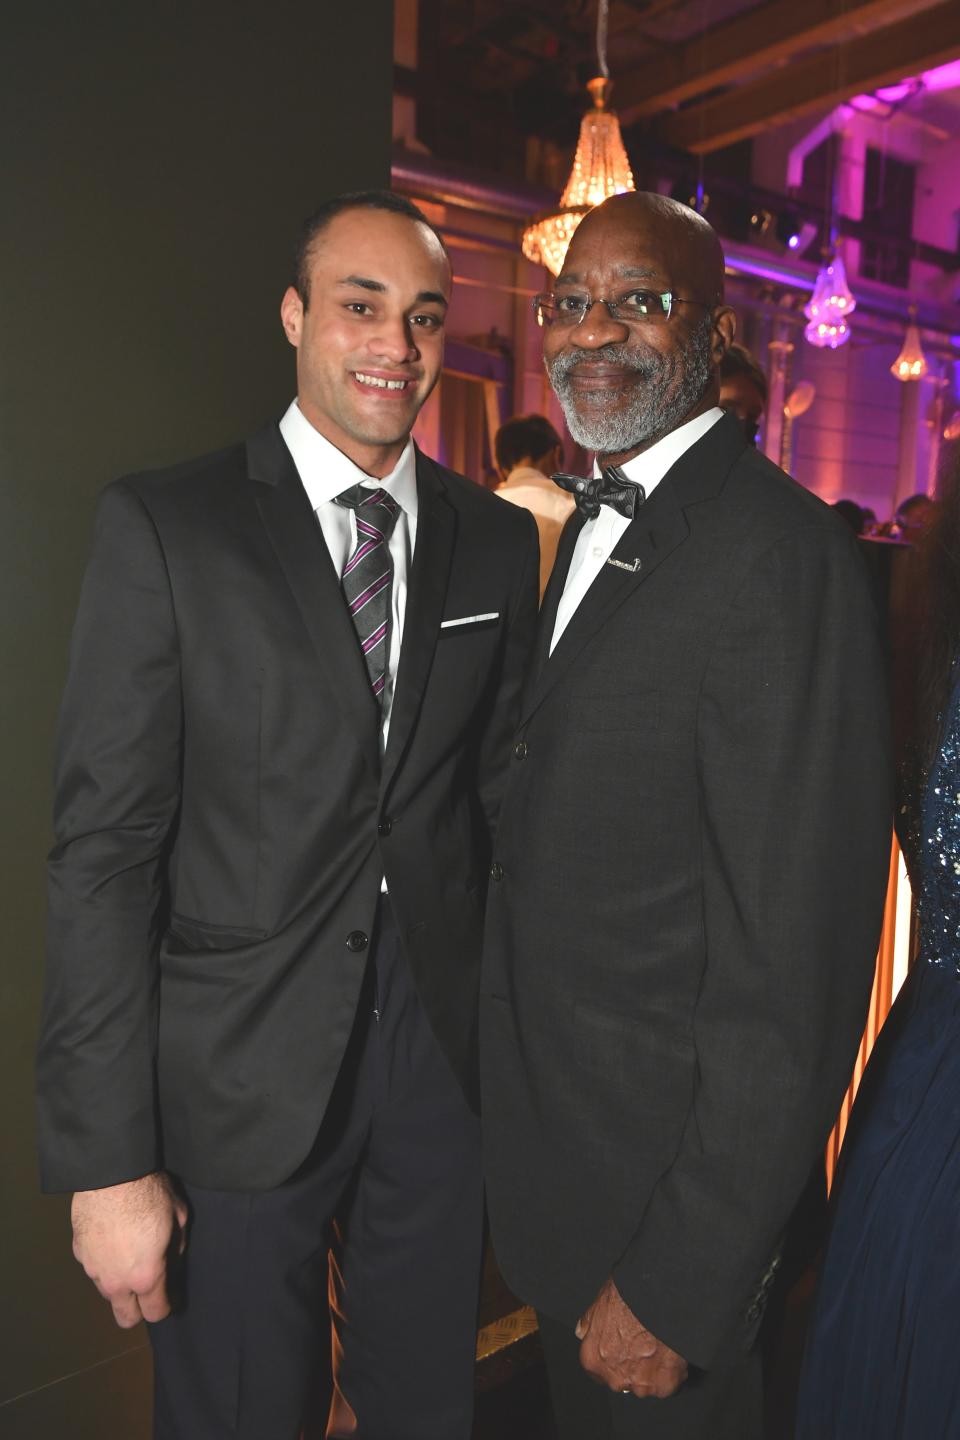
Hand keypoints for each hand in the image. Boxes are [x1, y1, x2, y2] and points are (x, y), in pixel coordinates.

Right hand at [71, 1172, 187, 1327]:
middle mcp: (116, 1282)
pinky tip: (112, 1239)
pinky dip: (104, 1261)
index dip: (166, 1306)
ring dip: (119, 1282)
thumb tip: (171, 1258)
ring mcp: (93, 1269)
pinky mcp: (78, 1253)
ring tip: (129, 1254)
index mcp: (146, 1277)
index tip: (170, 1296)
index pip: (155, 1313)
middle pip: (126, 1318)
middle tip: (148, 1287)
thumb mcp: (179, 1217)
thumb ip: (176, 1247)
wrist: (111, 1173)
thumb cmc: (149, 1193)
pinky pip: (94, 1267)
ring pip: (108, 1292)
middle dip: (139, 1309)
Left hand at [575, 1277, 687, 1398]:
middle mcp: (615, 1378)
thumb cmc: (627, 1297)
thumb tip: (582, 1332)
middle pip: (623, 1380)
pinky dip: (670, 1372)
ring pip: (646, 1384)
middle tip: (641, 1344)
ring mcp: (641, 1385)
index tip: (620, 1350)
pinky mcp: (664, 1385)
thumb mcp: (599, 1303)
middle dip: (631, 1367)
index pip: (598, 1372)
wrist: (655, 1297)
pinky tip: (669, 1351)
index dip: (610, 1359)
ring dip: (651, 1370)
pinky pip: (667, 1383)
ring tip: (657, 1345)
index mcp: (593, 1359)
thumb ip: (589, 1324)